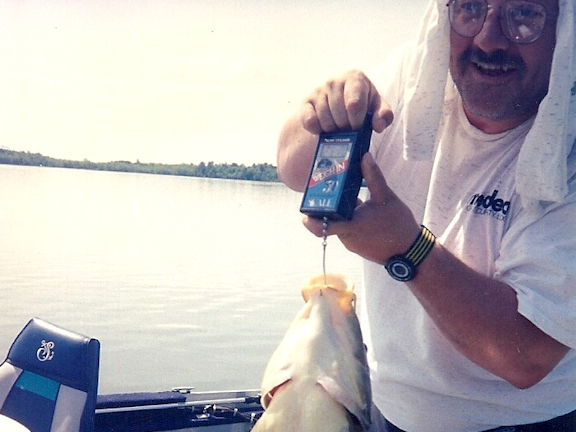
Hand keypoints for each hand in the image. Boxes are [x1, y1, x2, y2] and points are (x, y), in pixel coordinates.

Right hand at [300, 70, 392, 133]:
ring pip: (325, 120)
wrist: (338, 104)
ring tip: (338, 128)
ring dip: (333, 130)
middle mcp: (335, 81)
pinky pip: (310, 121)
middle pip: (340, 115)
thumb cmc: (362, 105)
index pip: (354, 105)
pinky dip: (317, 130)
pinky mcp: (306, 102)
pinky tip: (324, 128)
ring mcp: (318, 90)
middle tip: (348, 128)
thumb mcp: (376, 108)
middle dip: (346, 127)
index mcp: (355, 78)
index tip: (358, 127)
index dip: (357, 121)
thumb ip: (384, 115)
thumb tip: (379, 125)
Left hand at [303, 153, 419, 263]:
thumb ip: (373, 176)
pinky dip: (351, 220)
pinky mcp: (358, 246)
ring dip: (342, 212)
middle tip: (330, 189)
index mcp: (351, 225)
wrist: (411, 252)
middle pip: (330, 220)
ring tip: (348, 195)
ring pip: (340, 225)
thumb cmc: (399, 225)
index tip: (305, 211)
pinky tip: (360, 208)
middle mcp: (347, 237)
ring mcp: (352, 243)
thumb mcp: (386, 197)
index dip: (310, 219)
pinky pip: (349, 230)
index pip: (320, 227)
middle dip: (330, 206)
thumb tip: (365, 156)